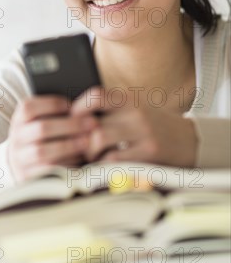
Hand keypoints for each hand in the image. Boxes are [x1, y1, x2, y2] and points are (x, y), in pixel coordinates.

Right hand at [7, 95, 98, 181]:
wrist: (25, 163)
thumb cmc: (44, 136)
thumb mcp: (43, 120)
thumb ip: (58, 114)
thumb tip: (82, 107)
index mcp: (19, 120)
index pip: (30, 107)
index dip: (54, 104)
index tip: (75, 106)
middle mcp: (16, 138)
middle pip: (41, 128)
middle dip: (69, 125)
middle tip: (92, 123)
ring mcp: (19, 159)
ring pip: (42, 151)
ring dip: (68, 146)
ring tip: (88, 141)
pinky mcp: (27, 177)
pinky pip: (46, 170)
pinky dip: (65, 164)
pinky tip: (80, 159)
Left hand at [70, 87, 198, 166]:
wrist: (190, 141)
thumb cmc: (153, 127)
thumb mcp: (133, 110)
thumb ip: (109, 111)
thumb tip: (72, 119)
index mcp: (128, 99)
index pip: (96, 95)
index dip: (78, 108)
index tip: (72, 121)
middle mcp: (135, 113)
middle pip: (93, 124)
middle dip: (80, 139)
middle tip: (79, 147)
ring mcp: (143, 133)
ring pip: (99, 140)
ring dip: (90, 153)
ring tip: (92, 158)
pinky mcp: (149, 153)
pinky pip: (114, 160)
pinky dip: (103, 166)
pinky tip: (105, 167)